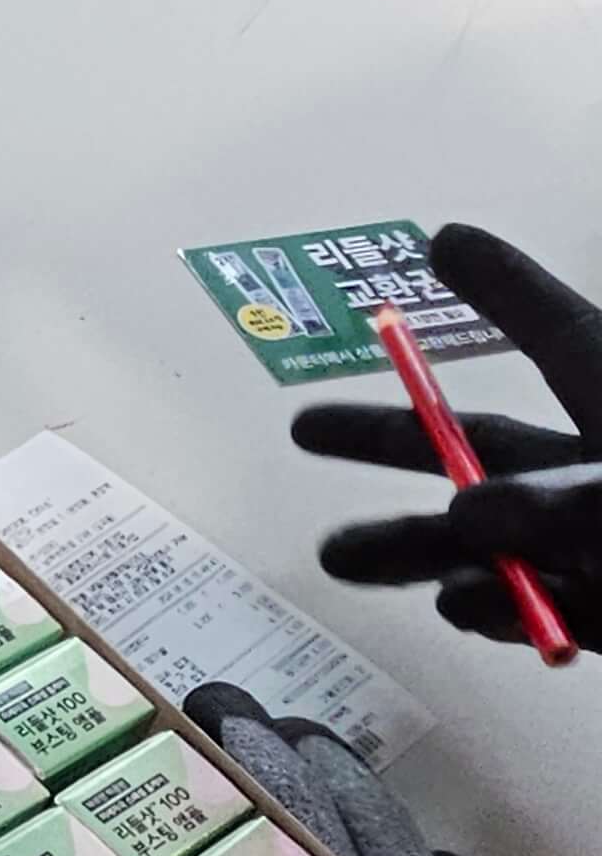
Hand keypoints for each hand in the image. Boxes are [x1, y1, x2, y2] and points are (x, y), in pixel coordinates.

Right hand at [292, 225, 601, 644]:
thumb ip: (550, 505)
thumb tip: (460, 512)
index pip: (551, 331)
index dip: (498, 286)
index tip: (439, 241)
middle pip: (481, 447)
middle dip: (388, 441)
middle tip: (304, 428)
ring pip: (489, 544)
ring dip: (410, 548)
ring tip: (338, 555)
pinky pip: (546, 614)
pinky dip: (503, 611)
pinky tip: (465, 606)